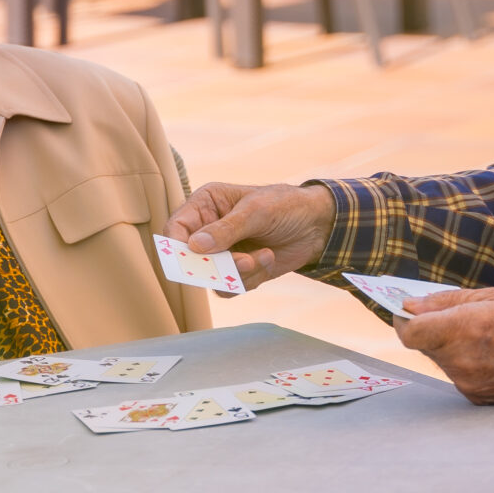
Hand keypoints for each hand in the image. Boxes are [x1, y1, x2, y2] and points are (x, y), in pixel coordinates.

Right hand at [169, 181, 336, 287]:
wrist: (317, 225)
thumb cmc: (286, 205)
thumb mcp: (257, 211)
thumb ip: (226, 229)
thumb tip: (194, 247)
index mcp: (206, 204)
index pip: (176, 227)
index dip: (176, 246)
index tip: (190, 259)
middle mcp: (208, 229)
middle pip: (189, 259)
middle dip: (214, 265)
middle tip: (241, 262)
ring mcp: (222, 253)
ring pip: (210, 277)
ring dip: (237, 272)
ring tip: (262, 257)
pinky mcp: (236, 271)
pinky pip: (228, 287)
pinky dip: (249, 279)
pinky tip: (268, 258)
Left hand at [393, 288, 493, 404]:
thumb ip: (447, 301)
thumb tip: (412, 306)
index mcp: (462, 329)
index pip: (409, 332)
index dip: (403, 319)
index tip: (409, 309)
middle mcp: (460, 361)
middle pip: (425, 346)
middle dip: (432, 329)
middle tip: (455, 316)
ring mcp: (468, 383)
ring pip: (442, 360)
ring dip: (451, 346)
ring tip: (484, 335)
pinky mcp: (478, 397)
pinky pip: (459, 376)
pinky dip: (467, 363)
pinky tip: (493, 353)